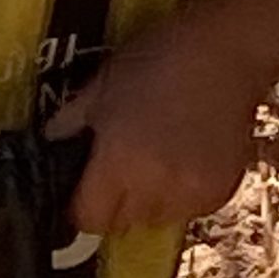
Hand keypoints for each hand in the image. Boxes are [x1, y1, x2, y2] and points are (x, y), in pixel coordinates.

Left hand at [51, 18, 266, 235]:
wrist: (227, 53)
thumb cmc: (158, 61)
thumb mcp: (101, 86)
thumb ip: (70, 123)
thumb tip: (51, 142)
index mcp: (119, 163)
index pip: (89, 219)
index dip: (81, 207)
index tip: (83, 191)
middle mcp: (155, 187)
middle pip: (122, 224)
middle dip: (115, 203)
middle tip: (121, 167)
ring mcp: (192, 193)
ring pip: (156, 219)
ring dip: (149, 201)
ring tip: (156, 161)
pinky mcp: (221, 192)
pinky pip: (189, 210)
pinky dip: (182, 194)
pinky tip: (185, 160)